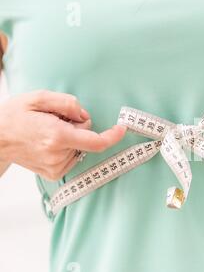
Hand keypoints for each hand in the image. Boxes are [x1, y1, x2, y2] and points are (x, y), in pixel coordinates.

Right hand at [0, 90, 125, 180]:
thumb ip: (67, 103)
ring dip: (70, 137)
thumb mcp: (38, 98)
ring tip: (47, 132)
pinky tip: (48, 143)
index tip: (122, 129)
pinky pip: (72, 156)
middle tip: (55, 120)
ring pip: (79, 147)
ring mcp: (56, 166)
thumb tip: (85, 116)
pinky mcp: (54, 173)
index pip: (96, 141)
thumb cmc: (14, 116)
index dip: (112, 136)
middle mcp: (58, 154)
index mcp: (57, 136)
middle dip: (79, 126)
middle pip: (87, 138)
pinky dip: (66, 148)